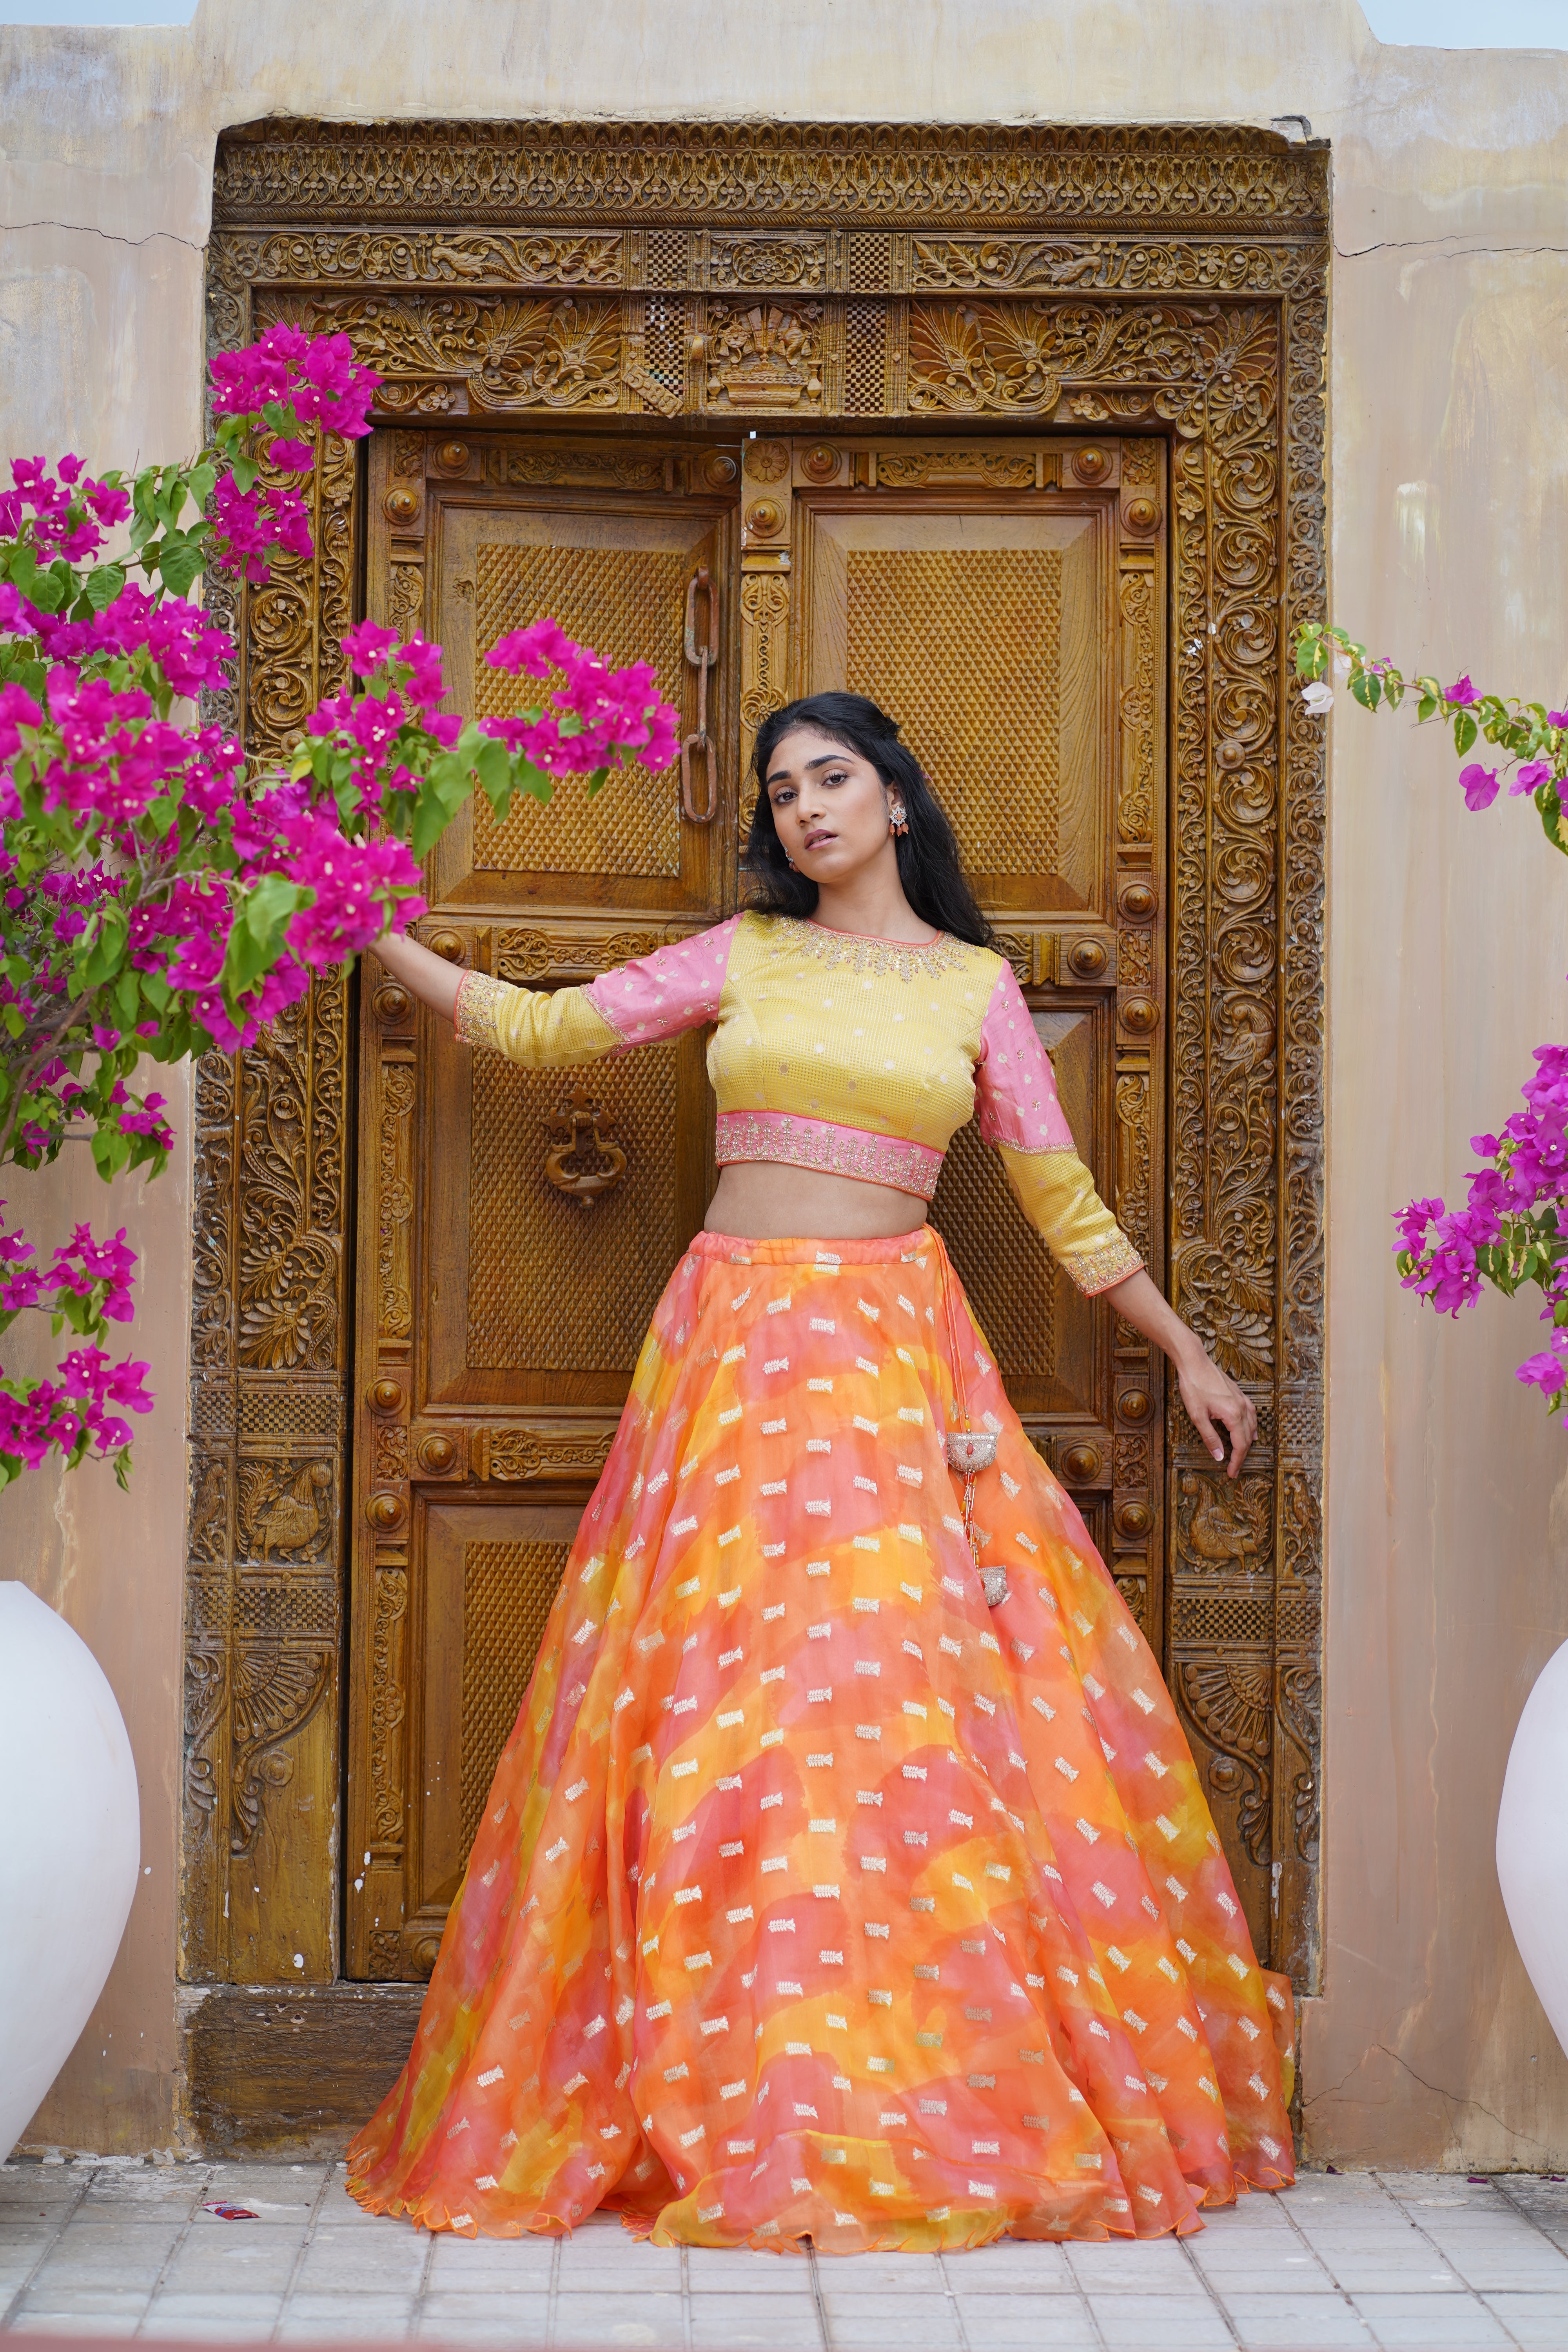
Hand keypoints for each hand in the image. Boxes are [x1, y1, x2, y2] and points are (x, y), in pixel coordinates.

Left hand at [1175, 1347, 1255, 1479]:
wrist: (1195, 1362)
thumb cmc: (1194, 1386)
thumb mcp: (1198, 1416)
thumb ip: (1210, 1437)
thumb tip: (1219, 1456)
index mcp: (1234, 1415)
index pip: (1241, 1445)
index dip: (1237, 1461)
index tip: (1232, 1473)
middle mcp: (1242, 1408)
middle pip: (1248, 1438)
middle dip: (1242, 1455)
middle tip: (1234, 1468)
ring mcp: (1242, 1399)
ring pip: (1252, 1426)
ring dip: (1248, 1442)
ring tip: (1241, 1454)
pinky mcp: (1239, 1394)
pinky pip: (1251, 1414)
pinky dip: (1251, 1426)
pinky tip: (1249, 1430)